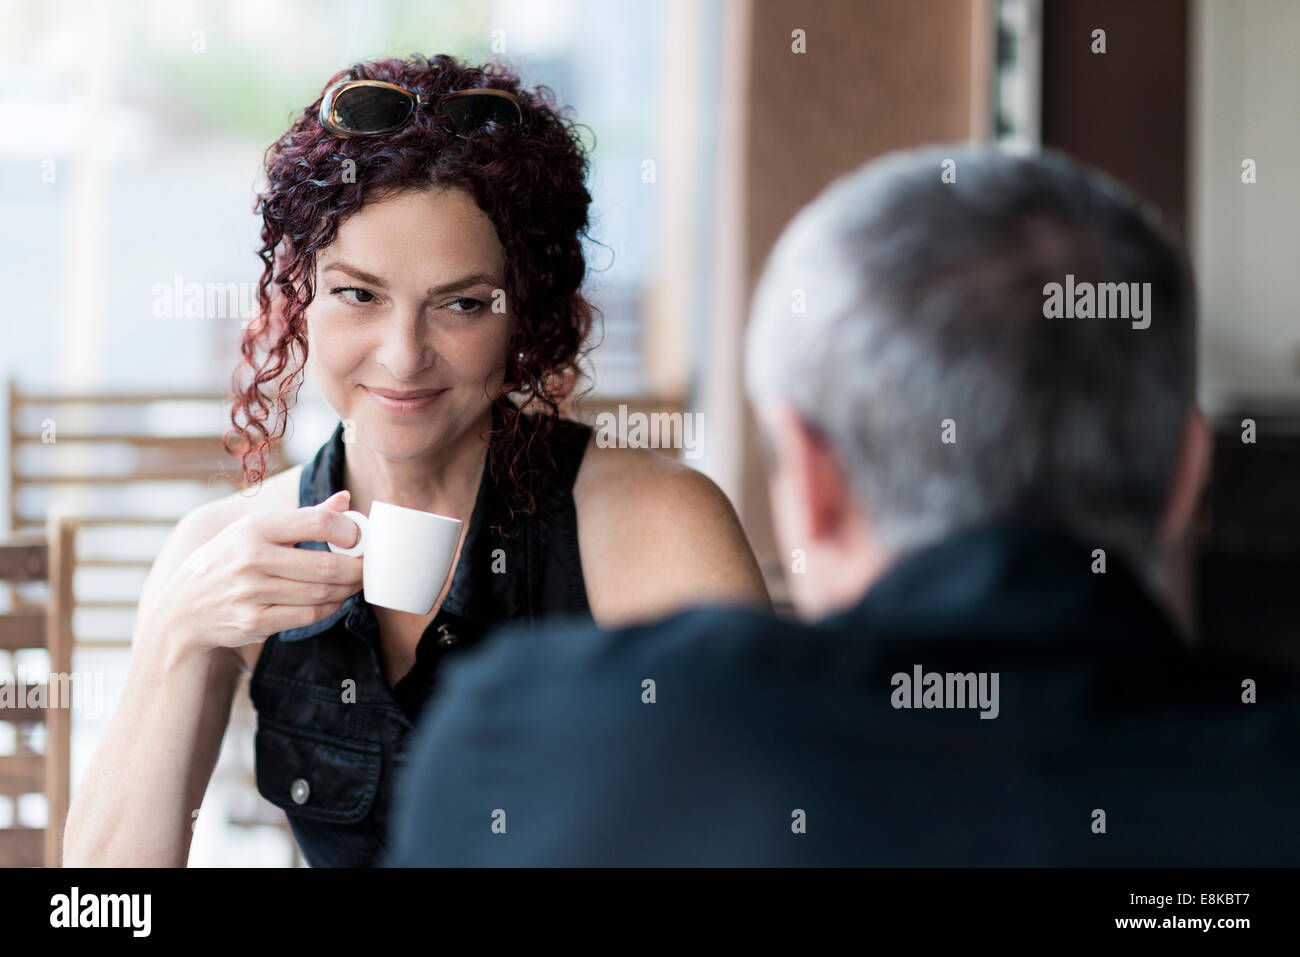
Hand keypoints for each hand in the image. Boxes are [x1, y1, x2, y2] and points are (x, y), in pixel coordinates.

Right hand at [150, 490, 363, 653]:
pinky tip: (334, 600)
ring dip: (346, 590)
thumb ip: (305, 516)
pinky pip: (308, 616)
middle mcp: (251, 559)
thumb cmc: (228, 561)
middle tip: (367, 567)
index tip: (359, 538)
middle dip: (356, 569)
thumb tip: (347, 500)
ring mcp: (251, 593)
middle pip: (325, 565)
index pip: (316, 522)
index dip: (348, 531)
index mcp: (254, 528)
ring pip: (320, 593)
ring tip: (354, 583)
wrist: (182, 609)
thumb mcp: (256, 530)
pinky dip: (329, 609)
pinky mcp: (254, 622)